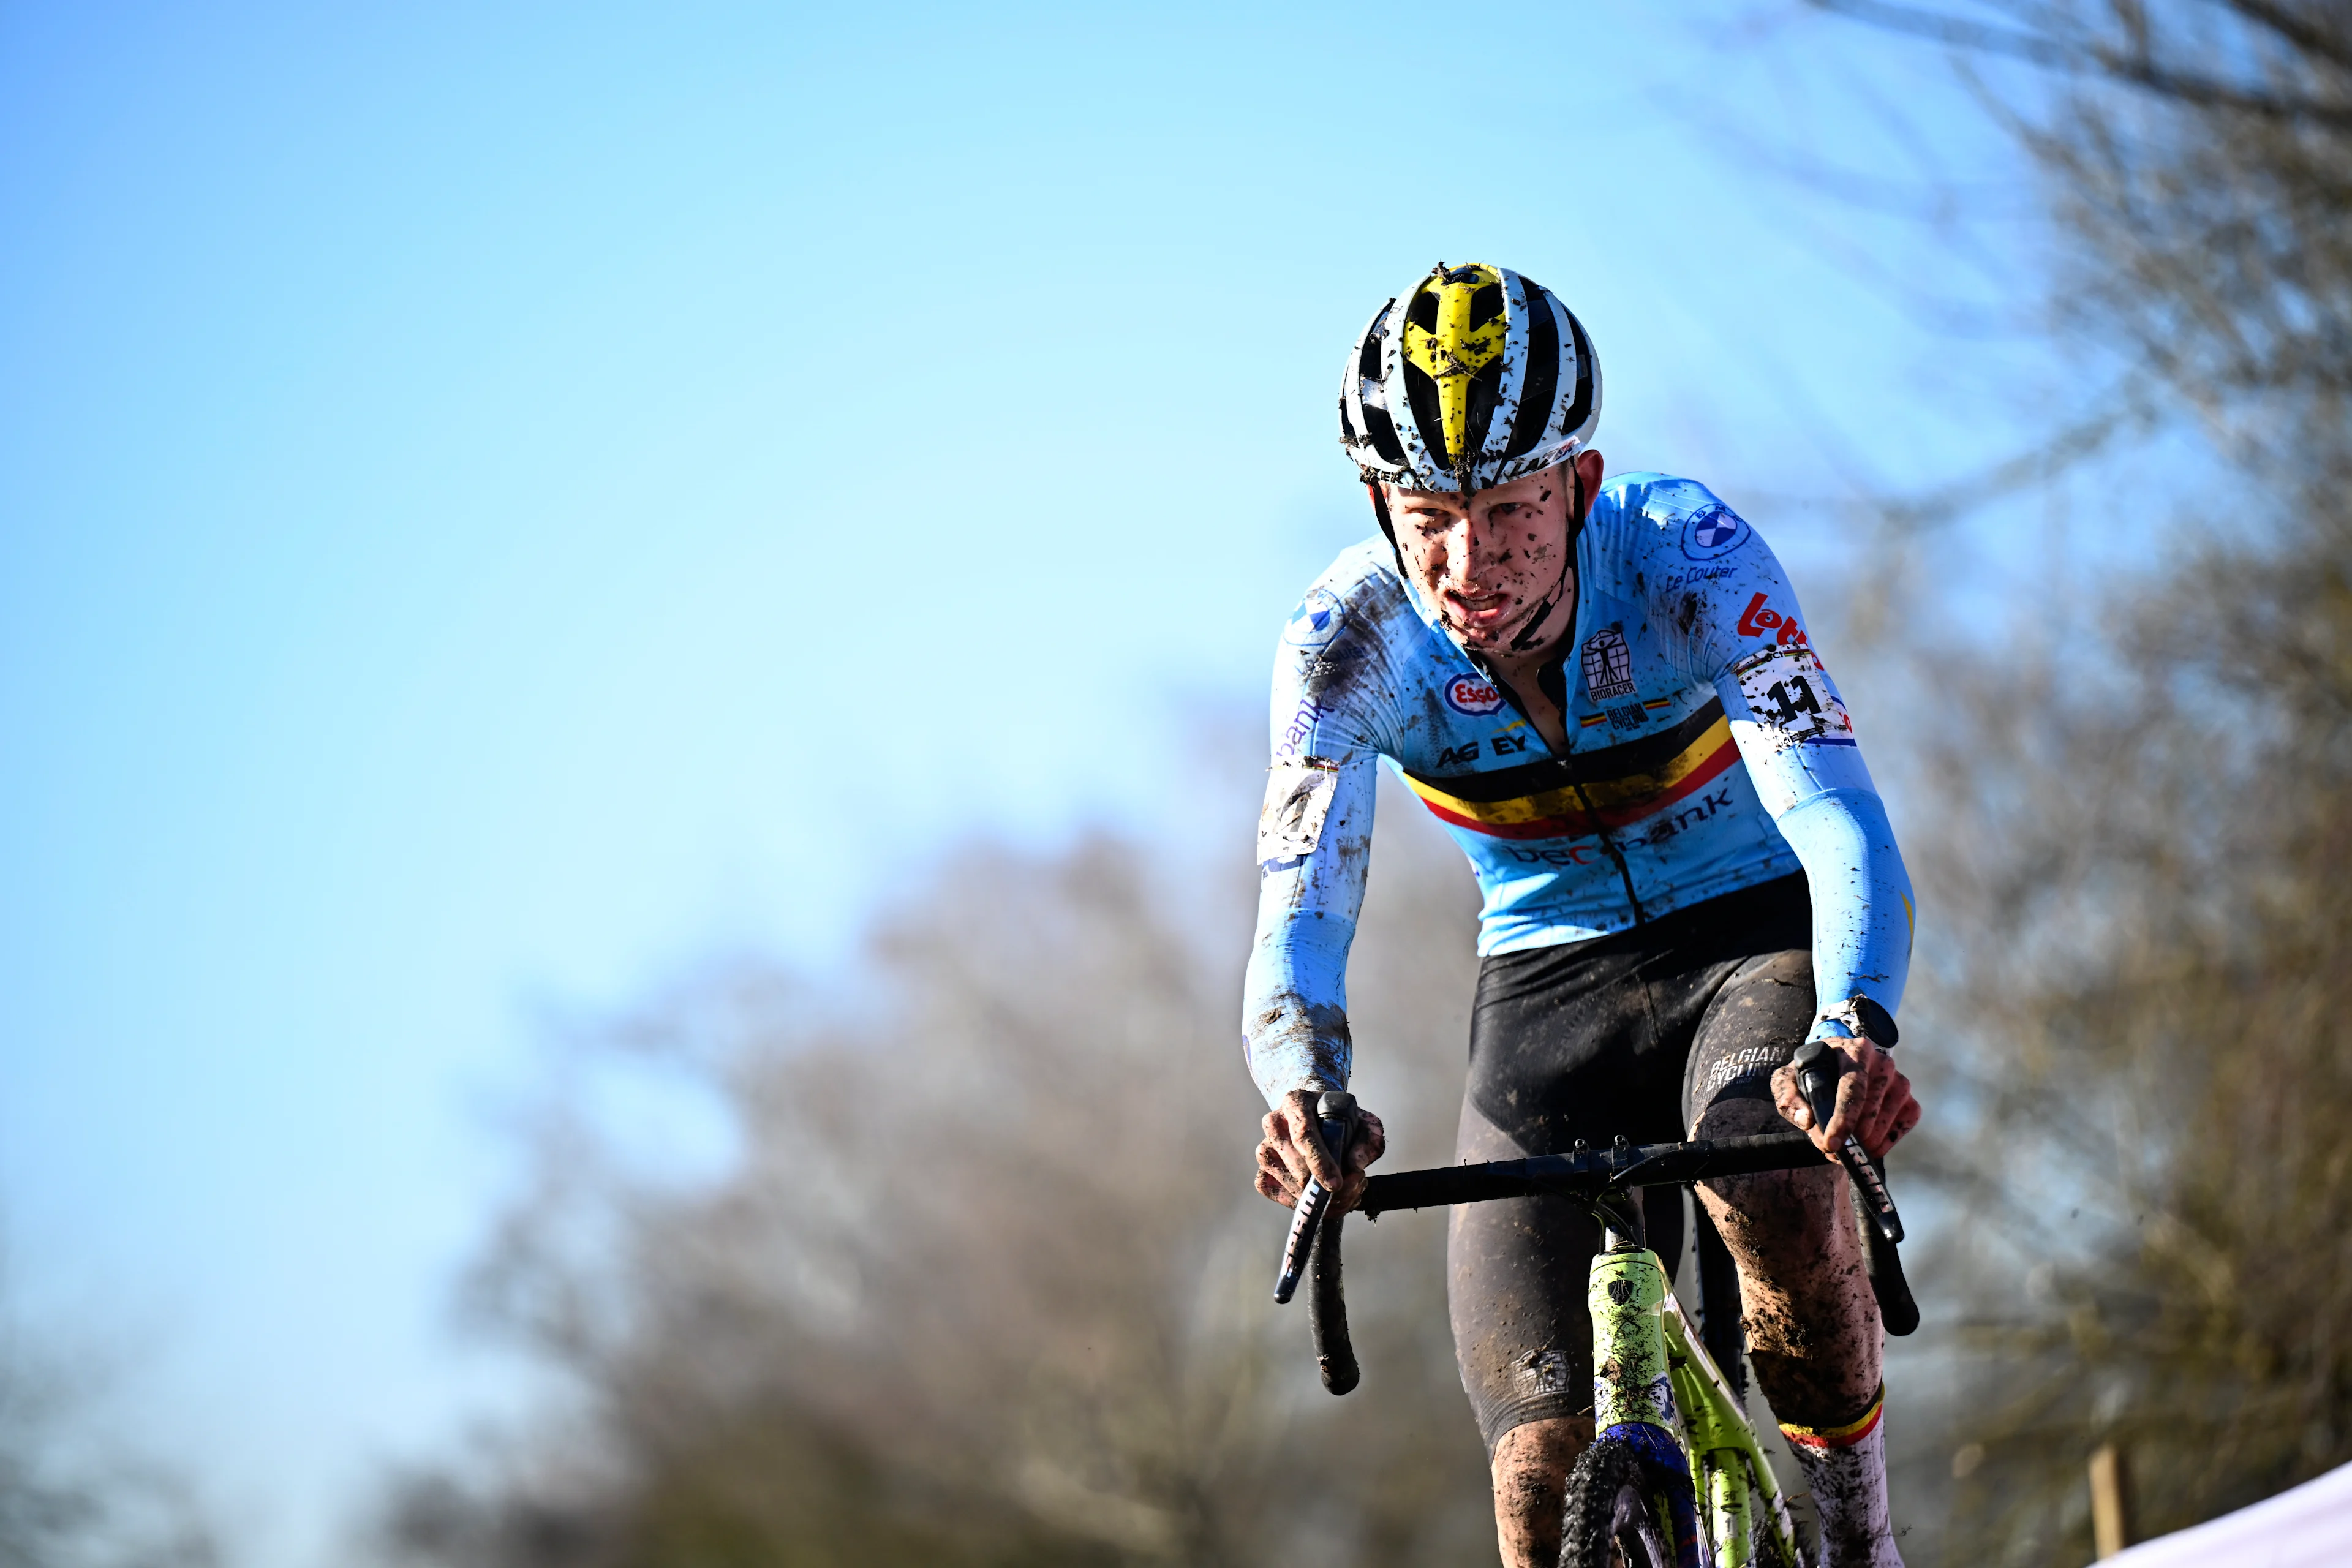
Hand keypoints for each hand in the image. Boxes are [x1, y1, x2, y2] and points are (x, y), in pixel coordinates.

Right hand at [1256, 1090, 1385, 1211]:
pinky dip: (1295, 1201)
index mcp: (1297, 1103)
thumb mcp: (1364, 1121)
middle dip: (1322, 1185)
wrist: (1320, 1119)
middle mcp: (1274, 1123)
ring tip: (1339, 1195)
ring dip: (1313, 1197)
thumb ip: (1370, 1139)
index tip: (1336, 1184)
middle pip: (1293, 1163)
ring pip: (1284, 1180)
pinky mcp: (1262, 1167)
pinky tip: (1315, 1198)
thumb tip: (1355, 1165)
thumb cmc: (1340, 1120)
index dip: (1319, 1162)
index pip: (1304, 1134)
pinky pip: (1271, 1190)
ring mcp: (1265, 1147)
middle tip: (1346, 1192)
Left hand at [1771, 1039, 1919, 1160]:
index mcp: (1853, 1050)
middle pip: (1870, 1107)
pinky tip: (1868, 1145)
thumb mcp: (1788, 1079)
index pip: (1853, 1087)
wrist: (1836, 1066)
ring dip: (1867, 1141)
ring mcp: (1899, 1080)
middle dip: (1851, 1135)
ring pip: (1888, 1118)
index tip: (1831, 1144)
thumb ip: (1788, 1098)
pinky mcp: (1909, 1099)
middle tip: (1831, 1150)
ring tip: (1846, 1149)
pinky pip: (1905, 1123)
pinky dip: (1887, 1141)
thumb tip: (1806, 1120)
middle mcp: (1882, 1062)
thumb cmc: (1812, 1073)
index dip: (1843, 1119)